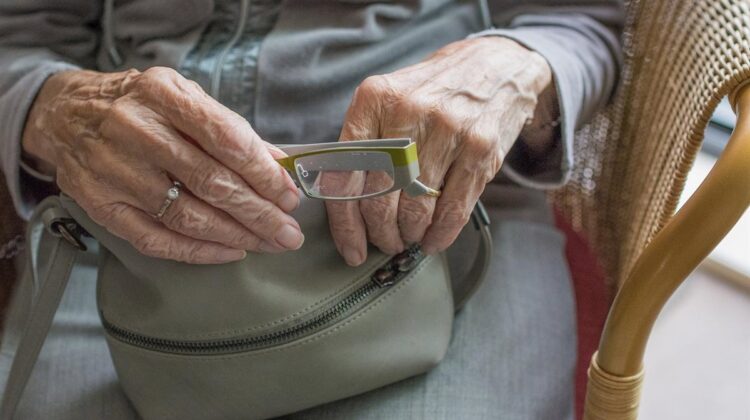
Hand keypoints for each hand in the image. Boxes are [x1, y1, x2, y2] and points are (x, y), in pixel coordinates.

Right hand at [22, 67, 303, 263]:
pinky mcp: (101, 205)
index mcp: (161, 94)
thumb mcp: (184, 97)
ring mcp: (114, 171)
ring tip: (269, 244)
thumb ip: (230, 128)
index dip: (263, 173)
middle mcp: (135, 130)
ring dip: (236, 235)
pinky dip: (198, 251)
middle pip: (210, 182)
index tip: (289, 195)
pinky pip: (156, 239)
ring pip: (187, 216)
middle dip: (258, 213)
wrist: (66, 115)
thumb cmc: (141, 106)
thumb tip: (279, 165)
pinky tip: (230, 252)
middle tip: (289, 233)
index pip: (225, 138)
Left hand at [326, 37, 552, 265]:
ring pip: (415, 209)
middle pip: (379, 198)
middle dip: (380, 234)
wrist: (494, 65)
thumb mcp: (389, 99)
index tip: (350, 247)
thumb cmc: (432, 92)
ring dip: (409, 236)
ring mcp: (447, 130)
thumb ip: (364, 143)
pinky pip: (453, 210)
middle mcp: (408, 112)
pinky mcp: (479, 148)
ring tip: (408, 238)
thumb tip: (342, 204)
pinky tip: (433, 240)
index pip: (345, 174)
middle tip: (384, 242)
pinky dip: (439, 234)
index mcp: (374, 99)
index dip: (345, 223)